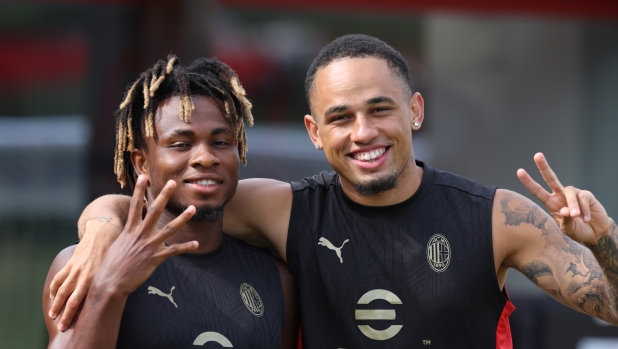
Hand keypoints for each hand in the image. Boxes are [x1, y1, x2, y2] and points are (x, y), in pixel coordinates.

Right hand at [48, 218, 121, 330]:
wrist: (104, 229)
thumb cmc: (115, 249)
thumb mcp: (115, 266)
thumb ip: (109, 281)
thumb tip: (112, 297)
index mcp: (95, 277)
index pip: (81, 301)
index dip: (73, 314)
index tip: (69, 324)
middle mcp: (83, 274)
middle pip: (69, 298)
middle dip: (64, 314)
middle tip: (61, 326)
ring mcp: (75, 268)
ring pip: (61, 289)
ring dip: (56, 303)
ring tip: (53, 313)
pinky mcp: (71, 262)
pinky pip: (59, 277)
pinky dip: (54, 287)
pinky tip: (53, 295)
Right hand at [91, 175, 197, 296]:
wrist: (110, 282)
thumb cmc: (112, 264)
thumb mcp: (118, 244)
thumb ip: (128, 234)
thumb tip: (131, 228)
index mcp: (130, 230)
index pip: (136, 205)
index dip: (139, 190)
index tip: (144, 177)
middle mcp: (140, 235)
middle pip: (155, 211)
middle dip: (164, 196)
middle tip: (173, 183)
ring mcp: (148, 246)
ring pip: (169, 229)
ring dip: (183, 218)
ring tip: (193, 208)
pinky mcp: (154, 258)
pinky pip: (173, 251)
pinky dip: (185, 247)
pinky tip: (196, 243)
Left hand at [517, 152, 609, 245]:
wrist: (595, 232)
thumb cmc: (577, 230)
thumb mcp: (568, 229)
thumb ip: (565, 220)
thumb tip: (565, 210)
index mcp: (551, 203)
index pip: (537, 191)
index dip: (528, 182)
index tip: (519, 171)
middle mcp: (560, 195)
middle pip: (551, 178)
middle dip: (544, 167)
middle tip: (537, 155)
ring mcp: (573, 194)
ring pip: (569, 191)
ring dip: (573, 205)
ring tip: (576, 217)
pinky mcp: (586, 195)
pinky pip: (583, 198)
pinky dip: (584, 210)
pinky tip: (586, 219)